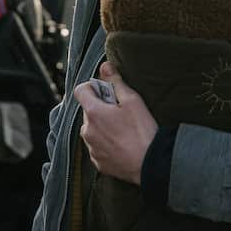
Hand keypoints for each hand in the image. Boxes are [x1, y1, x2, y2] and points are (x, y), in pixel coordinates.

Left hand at [74, 62, 155, 185]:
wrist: (150, 164)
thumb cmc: (142, 131)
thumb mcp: (132, 101)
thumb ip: (116, 82)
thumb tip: (105, 67)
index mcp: (93, 112)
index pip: (80, 91)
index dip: (92, 87)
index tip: (105, 90)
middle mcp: (87, 130)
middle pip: (88, 111)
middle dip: (100, 108)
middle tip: (120, 112)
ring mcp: (91, 147)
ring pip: (92, 130)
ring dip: (102, 126)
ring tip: (123, 130)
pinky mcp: (98, 162)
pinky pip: (97, 147)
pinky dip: (106, 143)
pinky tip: (122, 144)